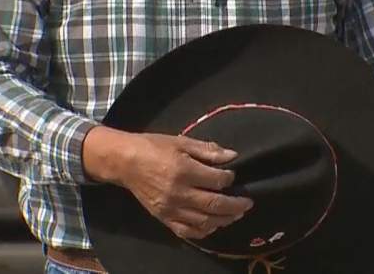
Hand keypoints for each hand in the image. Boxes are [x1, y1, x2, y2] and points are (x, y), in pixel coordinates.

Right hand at [83, 127, 253, 239]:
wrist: (126, 162)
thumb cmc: (153, 147)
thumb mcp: (181, 141)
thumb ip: (207, 150)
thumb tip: (231, 156)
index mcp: (183, 170)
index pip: (216, 180)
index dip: (229, 178)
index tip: (233, 175)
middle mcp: (178, 193)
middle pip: (214, 205)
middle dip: (235, 204)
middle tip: (248, 202)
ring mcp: (170, 208)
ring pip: (204, 221)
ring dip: (224, 220)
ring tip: (236, 214)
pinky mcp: (163, 218)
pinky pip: (187, 231)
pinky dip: (203, 231)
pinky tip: (213, 225)